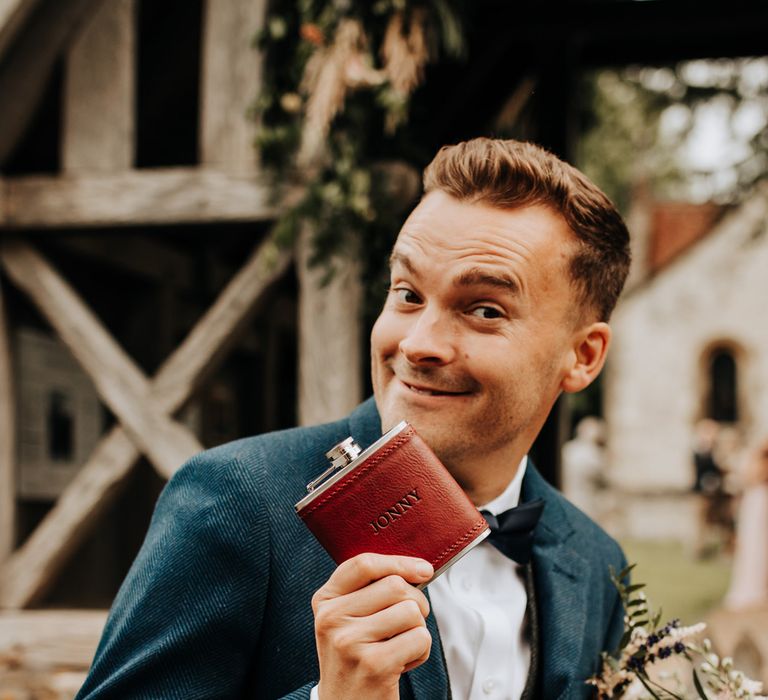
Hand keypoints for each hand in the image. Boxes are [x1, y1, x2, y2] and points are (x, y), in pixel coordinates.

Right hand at [312, 553, 433, 699]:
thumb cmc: (357, 656)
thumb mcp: (349, 619)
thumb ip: (370, 589)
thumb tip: (421, 569)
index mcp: (325, 601)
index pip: (364, 564)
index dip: (399, 562)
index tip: (424, 570)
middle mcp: (332, 618)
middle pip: (395, 585)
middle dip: (415, 602)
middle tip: (409, 622)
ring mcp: (350, 642)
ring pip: (411, 611)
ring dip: (418, 629)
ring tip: (399, 646)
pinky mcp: (374, 665)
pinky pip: (420, 638)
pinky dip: (421, 652)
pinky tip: (402, 663)